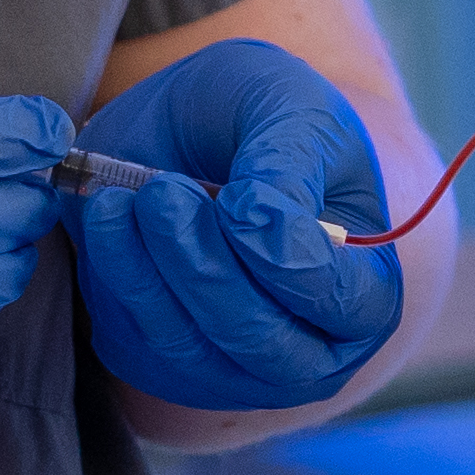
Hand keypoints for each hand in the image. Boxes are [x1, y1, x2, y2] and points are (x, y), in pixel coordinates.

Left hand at [70, 40, 401, 410]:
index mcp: (365, 290)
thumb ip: (290, 161)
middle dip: (206, 268)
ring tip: (128, 194)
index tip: (242, 198)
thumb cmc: (261, 117)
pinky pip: (131, 340)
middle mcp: (307, 348)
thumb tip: (261, 220)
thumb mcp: (292, 107)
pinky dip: (115, 276)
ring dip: (151, 269)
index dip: (293, 261)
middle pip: (262, 342)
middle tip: (164, 191)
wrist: (189, 127)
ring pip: (189, 347)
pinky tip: (109, 212)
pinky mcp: (159, 361)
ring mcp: (230, 367)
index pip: (347, 305)